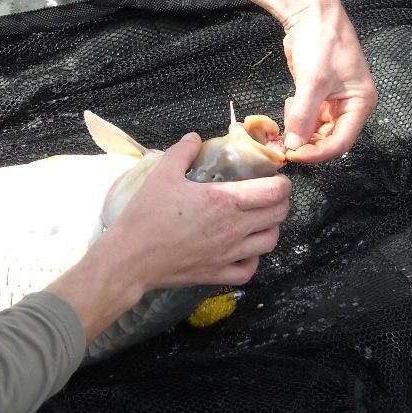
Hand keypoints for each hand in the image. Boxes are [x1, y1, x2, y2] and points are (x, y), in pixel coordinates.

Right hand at [46, 133, 290, 339]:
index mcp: (225, 201)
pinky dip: (253, 259)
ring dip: (271, 228)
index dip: (282, 182)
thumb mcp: (162, 174)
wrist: (130, 259)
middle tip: (269, 194)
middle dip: (280, 201)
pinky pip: (249, 270)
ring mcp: (229, 255)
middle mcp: (234, 228)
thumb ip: (183, 151)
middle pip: (278, 215)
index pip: (274, 191)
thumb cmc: (146, 215)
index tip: (275, 176)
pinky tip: (244, 250)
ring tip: (259, 219)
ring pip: (270, 242)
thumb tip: (194, 138)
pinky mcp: (218, 275)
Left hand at [280, 0, 377, 162]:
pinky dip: (297, 119)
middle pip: (329, 139)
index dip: (318, 153)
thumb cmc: (321, 42)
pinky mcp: (318, 95)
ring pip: (316, 131)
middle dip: (306, 144)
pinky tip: (289, 106)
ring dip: (300, 132)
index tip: (293, 155)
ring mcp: (334, 101)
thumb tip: (294, 146)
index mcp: (360, 103)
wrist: (311, 13)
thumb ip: (304, 115)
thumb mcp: (313, 80)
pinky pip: (308, 118)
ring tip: (286, 121)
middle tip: (283, 144)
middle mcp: (350, 105)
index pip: (341, 142)